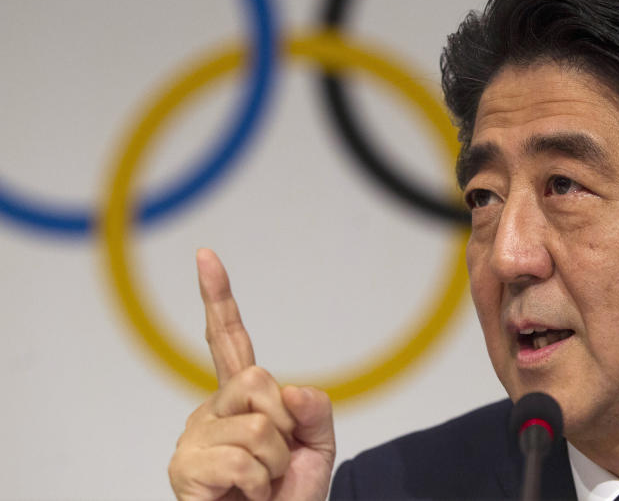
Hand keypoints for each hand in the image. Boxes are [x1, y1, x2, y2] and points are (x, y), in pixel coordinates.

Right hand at [169, 249, 335, 500]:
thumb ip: (316, 411)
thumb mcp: (319, 448)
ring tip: (259, 485)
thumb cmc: (290, 497)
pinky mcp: (185, 468)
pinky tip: (243, 497)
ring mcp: (194, 437)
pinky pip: (242, 458)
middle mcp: (210, 410)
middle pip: (257, 379)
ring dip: (273, 463)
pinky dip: (256, 483)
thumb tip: (288, 390)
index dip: (219, 298)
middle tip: (275, 461)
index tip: (206, 256)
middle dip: (284, 424)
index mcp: (242, 399)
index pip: (228, 341)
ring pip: (257, 425)